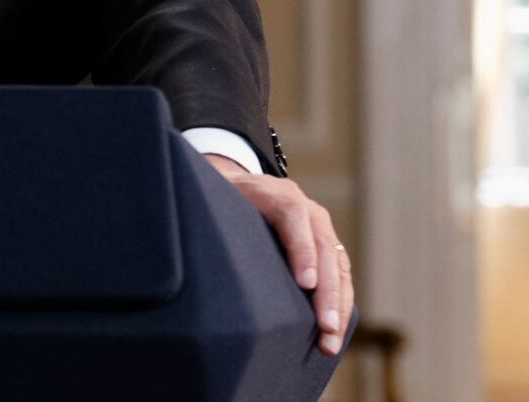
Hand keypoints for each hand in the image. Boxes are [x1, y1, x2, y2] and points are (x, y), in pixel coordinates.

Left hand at [203, 153, 351, 355]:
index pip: (293, 216)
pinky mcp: (328, 248)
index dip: (302, 249)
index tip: (305, 284)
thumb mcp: (216, 200)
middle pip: (324, 248)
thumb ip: (211, 216)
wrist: (242, 186)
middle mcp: (307, 210)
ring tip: (330, 343)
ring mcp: (321, 229)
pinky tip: (335, 334)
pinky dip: (341, 306)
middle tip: (324, 327)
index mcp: (276, 194)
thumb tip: (187, 244)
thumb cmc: (224, 200)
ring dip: (338, 307)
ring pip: (339, 267)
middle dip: (327, 292)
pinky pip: (341, 277)